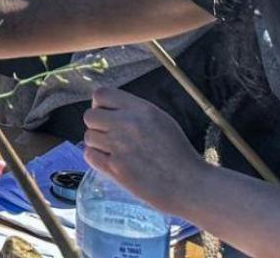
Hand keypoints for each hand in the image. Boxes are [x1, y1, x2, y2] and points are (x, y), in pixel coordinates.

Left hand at [83, 86, 206, 213]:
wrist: (190, 185)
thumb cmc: (179, 154)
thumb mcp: (161, 121)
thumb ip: (135, 112)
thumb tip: (109, 109)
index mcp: (141, 109)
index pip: (101, 94)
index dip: (100, 105)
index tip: (107, 115)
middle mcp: (128, 124)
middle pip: (90, 116)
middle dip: (97, 126)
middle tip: (110, 136)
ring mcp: (119, 146)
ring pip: (89, 136)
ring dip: (98, 144)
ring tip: (115, 152)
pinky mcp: (115, 168)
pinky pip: (90, 155)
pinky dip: (97, 159)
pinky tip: (111, 162)